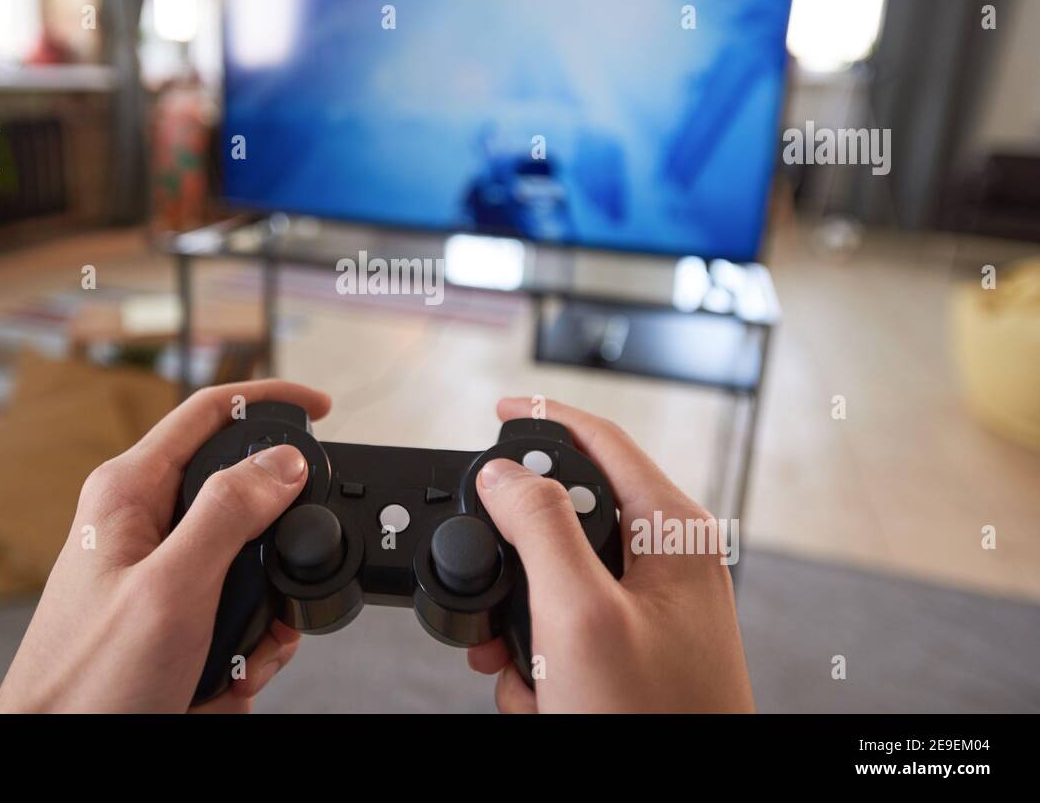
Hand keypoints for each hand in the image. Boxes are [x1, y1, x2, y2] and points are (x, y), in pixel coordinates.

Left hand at [0, 379, 331, 712]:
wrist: (61, 755)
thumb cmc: (86, 683)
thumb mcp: (172, 588)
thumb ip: (229, 514)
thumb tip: (283, 461)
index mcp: (129, 491)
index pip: (208, 412)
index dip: (269, 399)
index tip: (321, 406)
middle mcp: (144, 522)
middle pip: (241, 495)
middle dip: (275, 546)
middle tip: (280, 588)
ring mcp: (159, 571)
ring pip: (248, 563)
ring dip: (262, 612)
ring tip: (240, 652)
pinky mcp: (173, 616)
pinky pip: (235, 613)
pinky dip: (247, 648)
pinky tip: (227, 675)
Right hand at [467, 397, 754, 712]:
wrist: (679, 802)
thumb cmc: (651, 723)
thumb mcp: (579, 614)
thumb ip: (539, 528)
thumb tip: (503, 472)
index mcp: (673, 532)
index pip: (603, 440)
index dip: (546, 418)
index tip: (498, 408)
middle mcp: (669, 561)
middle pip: (571, 512)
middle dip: (519, 553)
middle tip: (492, 591)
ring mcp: (653, 608)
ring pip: (560, 576)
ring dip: (524, 619)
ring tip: (524, 667)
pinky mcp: (634, 648)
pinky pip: (570, 624)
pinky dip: (541, 655)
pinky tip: (543, 693)